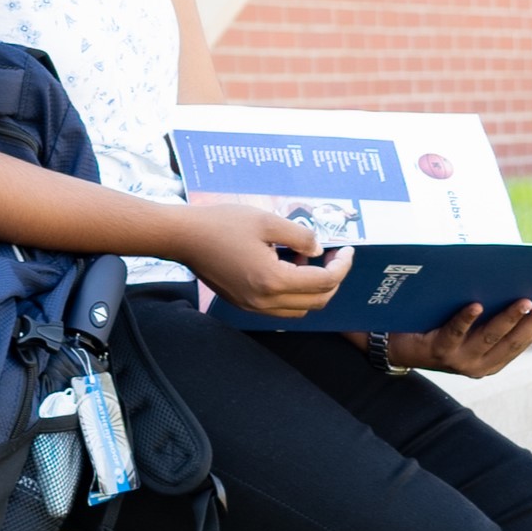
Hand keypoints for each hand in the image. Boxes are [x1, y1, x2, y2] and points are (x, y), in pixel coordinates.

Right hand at [175, 205, 353, 317]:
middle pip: (317, 301)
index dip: (342, 266)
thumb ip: (300, 236)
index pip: (323, 281)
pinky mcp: (244, 304)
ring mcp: (253, 306)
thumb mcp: (267, 221)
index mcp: (272, 280)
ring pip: (300, 308)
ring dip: (313, 288)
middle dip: (332, 279)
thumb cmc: (221, 224)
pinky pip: (281, 308)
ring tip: (306, 259)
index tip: (348, 250)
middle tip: (334, 256)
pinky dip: (294, 293)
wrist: (184, 237)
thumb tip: (318, 249)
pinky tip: (287, 267)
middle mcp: (264, 301)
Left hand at [371, 299, 531, 378]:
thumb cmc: (436, 329)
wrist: (396, 344)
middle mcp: (477, 365)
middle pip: (510, 341)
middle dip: (530, 320)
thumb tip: (509, 287)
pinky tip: (476, 304)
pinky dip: (467, 319)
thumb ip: (487, 317)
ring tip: (521, 302)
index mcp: (489, 362)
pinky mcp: (439, 352)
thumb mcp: (467, 328)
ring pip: (489, 338)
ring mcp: (458, 360)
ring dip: (507, 318)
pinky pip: (456, 333)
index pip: (519, 343)